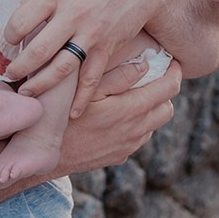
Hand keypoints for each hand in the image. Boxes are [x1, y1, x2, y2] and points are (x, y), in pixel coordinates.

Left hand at [0, 0, 168, 116]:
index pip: (22, 20)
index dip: (9, 34)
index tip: (8, 40)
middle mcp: (73, 15)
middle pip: (39, 49)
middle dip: (19, 67)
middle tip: (9, 75)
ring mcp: (91, 34)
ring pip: (62, 68)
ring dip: (41, 85)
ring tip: (27, 93)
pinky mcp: (107, 48)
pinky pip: (92, 79)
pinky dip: (82, 99)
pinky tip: (70, 113)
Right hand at [51, 63, 181, 176]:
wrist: (43, 153)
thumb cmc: (62, 114)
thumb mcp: (87, 89)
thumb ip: (119, 76)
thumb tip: (145, 64)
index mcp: (131, 110)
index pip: (169, 88)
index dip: (175, 71)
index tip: (171, 61)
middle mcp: (135, 131)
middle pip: (167, 108)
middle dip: (164, 91)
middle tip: (152, 77)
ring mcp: (127, 146)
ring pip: (154, 125)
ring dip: (150, 109)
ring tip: (132, 94)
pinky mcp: (118, 156)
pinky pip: (139, 138)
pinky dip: (137, 124)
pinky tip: (117, 115)